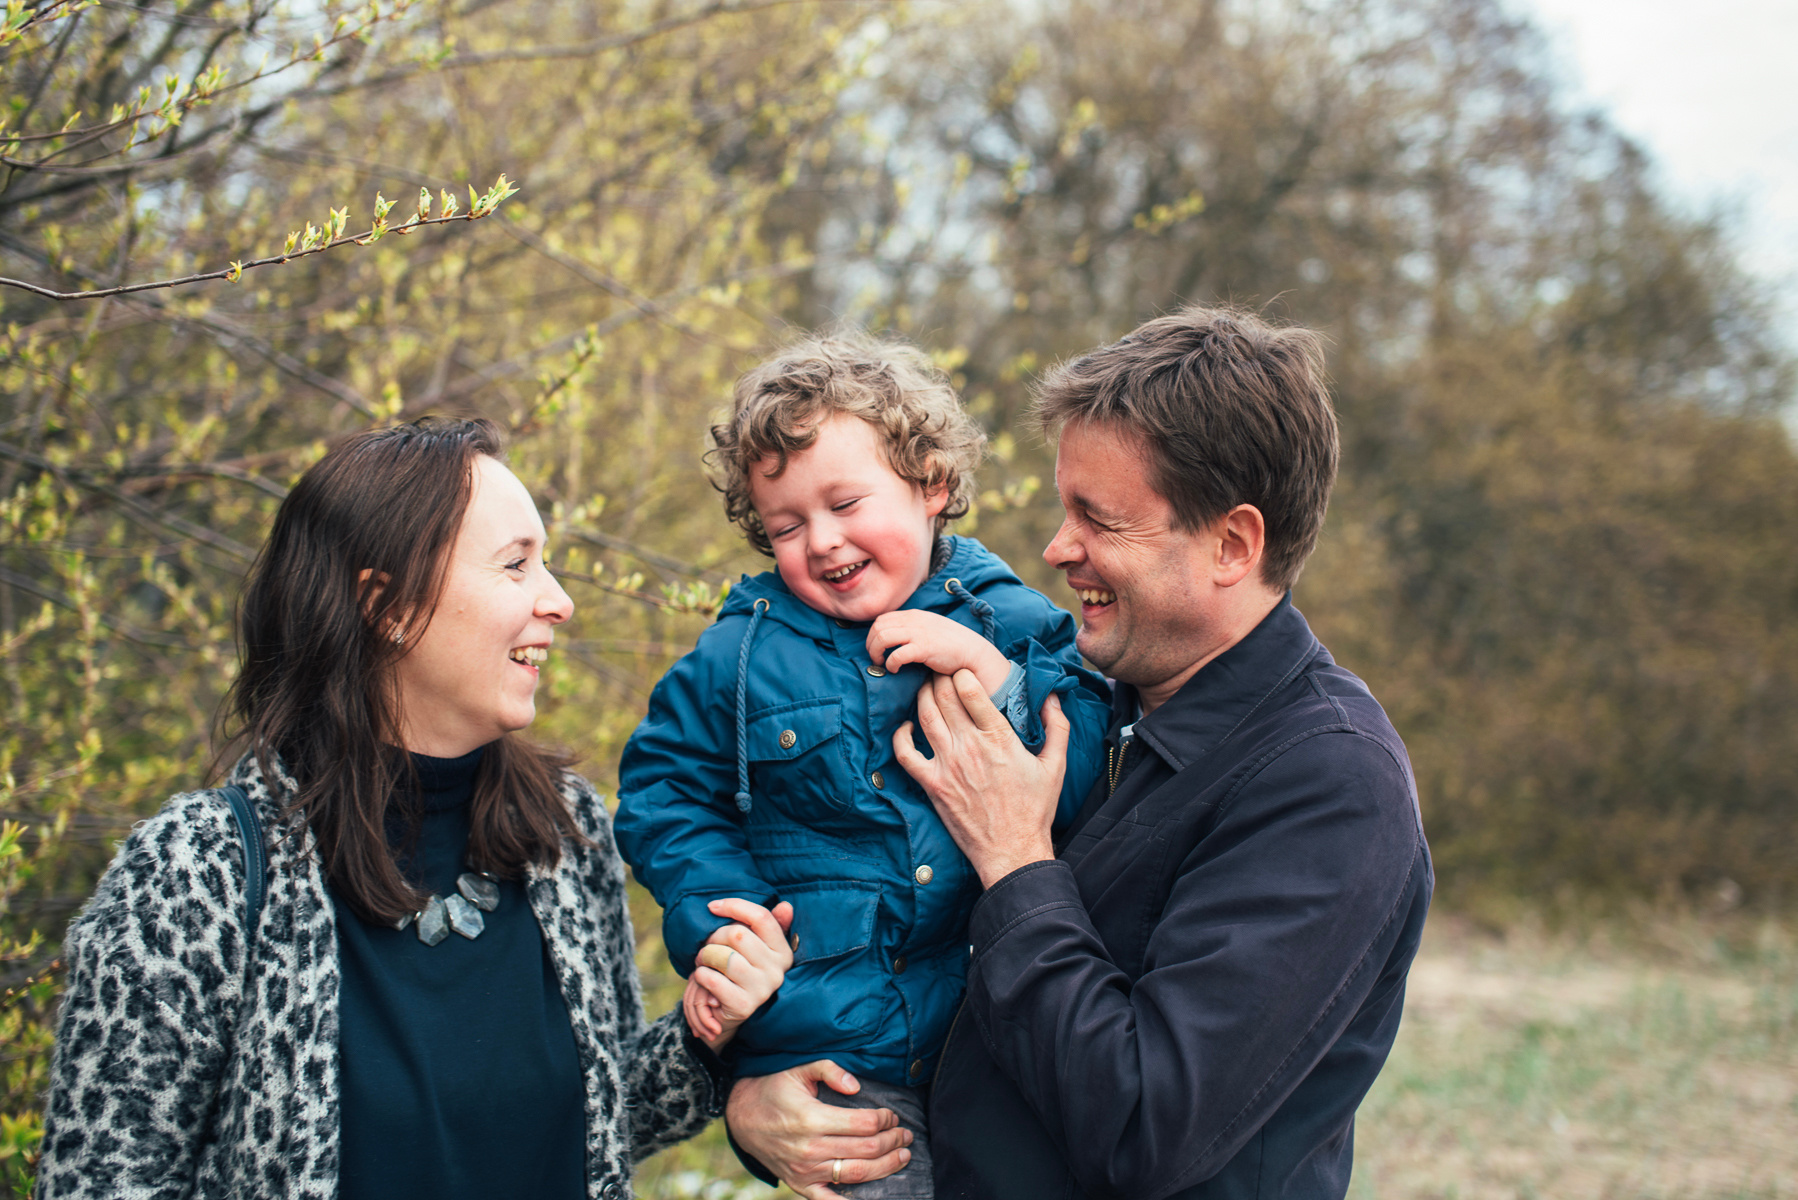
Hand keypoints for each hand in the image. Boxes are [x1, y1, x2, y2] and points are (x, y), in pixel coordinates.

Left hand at [684, 898, 794, 1051]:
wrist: (728, 1013)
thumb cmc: (740, 972)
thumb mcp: (754, 947)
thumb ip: (767, 925)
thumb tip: (785, 906)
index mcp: (782, 950)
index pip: (761, 917)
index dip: (735, 906)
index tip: (712, 907)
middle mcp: (777, 969)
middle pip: (738, 934)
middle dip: (714, 937)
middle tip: (707, 946)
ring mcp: (762, 989)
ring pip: (724, 956)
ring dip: (706, 956)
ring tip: (704, 962)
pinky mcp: (744, 1006)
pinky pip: (713, 979)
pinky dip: (701, 975)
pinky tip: (704, 978)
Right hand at [726, 1062, 913, 1198]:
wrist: (742, 1117)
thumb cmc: (774, 1089)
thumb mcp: (799, 1069)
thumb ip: (830, 1070)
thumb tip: (857, 1086)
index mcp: (812, 1118)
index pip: (863, 1124)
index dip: (885, 1119)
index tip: (892, 1114)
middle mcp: (810, 1148)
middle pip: (866, 1149)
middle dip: (892, 1141)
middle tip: (905, 1134)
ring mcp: (805, 1171)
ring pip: (857, 1174)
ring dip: (886, 1166)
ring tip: (902, 1156)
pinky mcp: (800, 1185)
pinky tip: (874, 1196)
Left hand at [867, 610, 1011, 694]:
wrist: (973, 652)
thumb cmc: (952, 644)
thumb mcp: (929, 628)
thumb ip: (912, 629)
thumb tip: (893, 639)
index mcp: (914, 615)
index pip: (882, 618)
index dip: (873, 634)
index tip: (877, 648)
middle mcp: (914, 620)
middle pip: (878, 627)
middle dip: (871, 644)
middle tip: (877, 658)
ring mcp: (919, 633)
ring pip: (882, 637)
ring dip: (877, 652)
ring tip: (883, 663)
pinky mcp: (924, 648)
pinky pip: (897, 654)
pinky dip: (891, 663)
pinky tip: (895, 670)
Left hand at [894, 671, 1066, 887]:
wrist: (1012, 851)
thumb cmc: (1034, 809)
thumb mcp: (1056, 766)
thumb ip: (1058, 727)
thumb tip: (1053, 696)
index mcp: (999, 738)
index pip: (970, 690)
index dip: (962, 673)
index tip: (963, 671)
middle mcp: (970, 747)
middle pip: (944, 696)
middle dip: (940, 677)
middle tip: (941, 672)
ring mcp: (947, 766)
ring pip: (925, 716)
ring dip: (922, 696)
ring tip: (927, 689)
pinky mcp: (932, 785)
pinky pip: (905, 753)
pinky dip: (901, 735)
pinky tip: (907, 727)